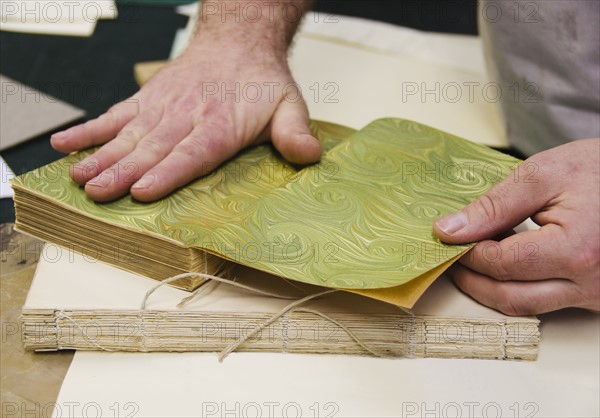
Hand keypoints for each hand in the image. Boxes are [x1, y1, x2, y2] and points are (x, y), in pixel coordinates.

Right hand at [50, 45, 320, 201]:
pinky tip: (65, 143)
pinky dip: (89, 129)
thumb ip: (295, 132)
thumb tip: (309, 155)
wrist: (237, 41)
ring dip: (101, 156)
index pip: (192, 152)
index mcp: (221, 124)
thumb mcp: (289, 105)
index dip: (168, 172)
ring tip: (78, 177)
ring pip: (128, 134)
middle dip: (124, 173)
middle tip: (99, 193)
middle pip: (153, 148)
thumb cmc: (261, 82)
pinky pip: (114, 115)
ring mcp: (162, 108)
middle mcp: (186, 116)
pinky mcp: (146, 100)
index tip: (144, 190)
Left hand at [433, 139, 599, 315]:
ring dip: (493, 288)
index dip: (468, 254)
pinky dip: (519, 286)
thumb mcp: (543, 175)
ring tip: (477, 257)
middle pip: (511, 298)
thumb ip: (493, 206)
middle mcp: (590, 283)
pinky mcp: (597, 296)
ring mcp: (596, 295)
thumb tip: (449, 230)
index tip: (449, 239)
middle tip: (453, 258)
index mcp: (577, 250)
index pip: (502, 265)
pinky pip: (548, 302)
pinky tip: (508, 260)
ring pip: (527, 307)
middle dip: (473, 280)